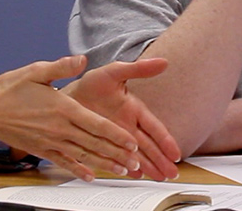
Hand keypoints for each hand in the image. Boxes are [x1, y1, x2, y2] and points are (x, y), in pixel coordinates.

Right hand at [0, 57, 140, 180]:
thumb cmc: (10, 88)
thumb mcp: (37, 70)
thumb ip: (62, 66)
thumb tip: (81, 60)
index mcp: (63, 108)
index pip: (96, 125)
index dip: (116, 135)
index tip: (132, 143)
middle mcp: (59, 128)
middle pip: (94, 143)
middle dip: (118, 154)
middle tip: (137, 162)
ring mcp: (50, 141)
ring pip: (83, 155)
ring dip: (104, 164)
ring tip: (122, 170)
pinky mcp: (40, 149)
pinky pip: (63, 162)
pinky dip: (78, 170)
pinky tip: (90, 176)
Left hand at [62, 58, 181, 180]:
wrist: (66, 96)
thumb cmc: (91, 84)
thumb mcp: (114, 72)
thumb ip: (137, 69)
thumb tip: (163, 62)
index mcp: (134, 109)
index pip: (154, 127)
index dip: (165, 141)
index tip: (175, 153)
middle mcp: (127, 126)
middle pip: (148, 146)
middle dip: (161, 160)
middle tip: (172, 174)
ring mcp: (115, 137)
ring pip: (136, 155)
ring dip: (148, 167)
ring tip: (159, 178)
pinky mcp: (103, 145)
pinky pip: (116, 159)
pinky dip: (126, 167)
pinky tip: (135, 175)